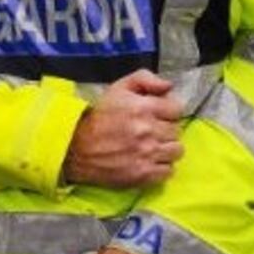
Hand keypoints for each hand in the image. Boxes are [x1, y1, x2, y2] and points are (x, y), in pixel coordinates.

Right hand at [64, 69, 183, 187]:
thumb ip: (145, 79)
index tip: (158, 116)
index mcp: (144, 107)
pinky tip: (149, 162)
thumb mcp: (118, 87)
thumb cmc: (99, 116)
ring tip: (152, 147)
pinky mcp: (143, 174)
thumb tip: (169, 86)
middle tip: (151, 132)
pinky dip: (161, 167)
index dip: (168, 112)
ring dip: (166, 149)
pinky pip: (168, 171)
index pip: (177, 109)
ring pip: (176, 151)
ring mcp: (147, 154)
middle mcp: (148, 130)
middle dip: (165, 130)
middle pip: (176, 131)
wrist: (76, 148)